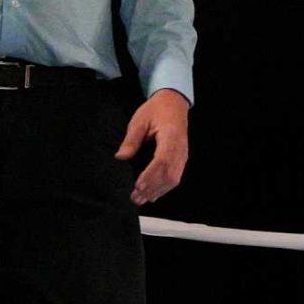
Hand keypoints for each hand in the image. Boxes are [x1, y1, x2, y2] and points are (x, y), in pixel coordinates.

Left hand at [116, 89, 189, 204]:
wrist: (174, 104)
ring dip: (158, 191)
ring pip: (174, 178)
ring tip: (141, 199)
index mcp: (171, 137)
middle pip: (169, 174)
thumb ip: (131, 140)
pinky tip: (153, 195)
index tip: (138, 186)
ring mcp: (183, 155)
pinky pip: (176, 176)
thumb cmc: (156, 110)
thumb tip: (121, 157)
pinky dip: (164, 188)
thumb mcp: (139, 120)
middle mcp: (180, 148)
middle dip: (152, 188)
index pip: (162, 160)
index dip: (151, 175)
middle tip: (135, 198)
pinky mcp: (181, 158)